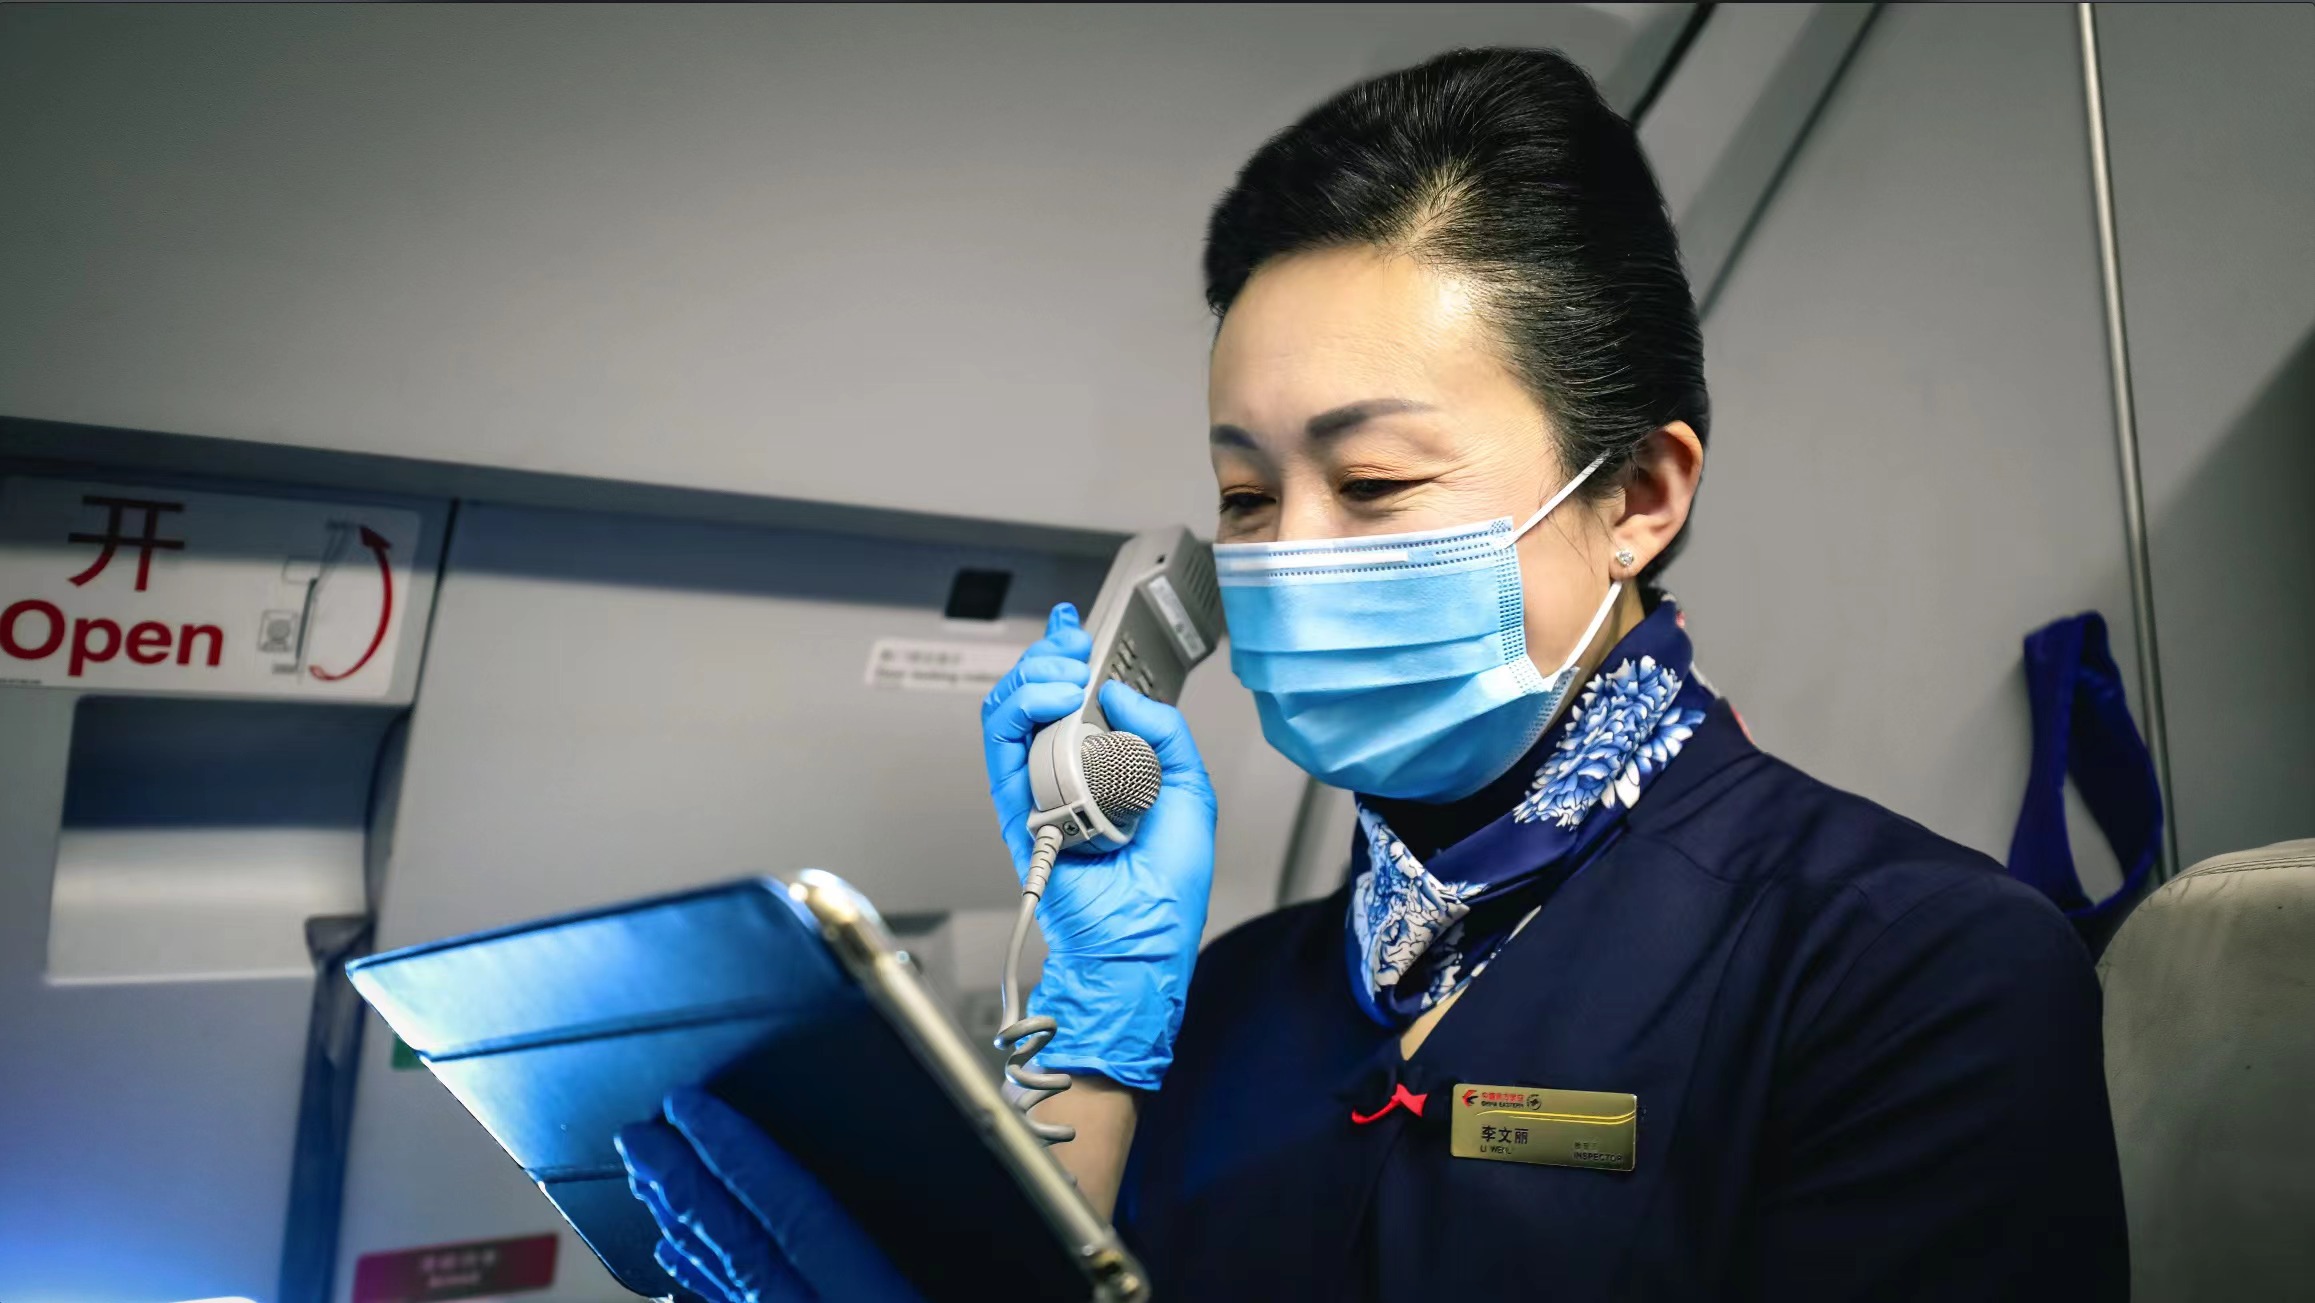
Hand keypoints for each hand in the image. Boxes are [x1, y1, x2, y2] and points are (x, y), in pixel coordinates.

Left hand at [615, 1086, 925, 1302]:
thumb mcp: (959, 1281)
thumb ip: (947, 1226)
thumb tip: (951, 1170)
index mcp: (866, 1296)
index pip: (789, 1207)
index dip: (738, 1150)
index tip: (694, 1108)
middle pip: (737, 1241)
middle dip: (683, 1181)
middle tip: (637, 1136)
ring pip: (724, 1277)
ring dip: (682, 1222)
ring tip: (646, 1180)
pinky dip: (697, 1276)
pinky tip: (675, 1253)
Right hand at [981, 602, 1217, 1090]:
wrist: (1141, 944)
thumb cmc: (1165, 890)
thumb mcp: (1190, 792)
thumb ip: (1164, 734)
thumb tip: (1120, 694)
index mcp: (1106, 771)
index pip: (1076, 703)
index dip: (1069, 662)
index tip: (1079, 635)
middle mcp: (1067, 777)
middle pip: (1036, 700)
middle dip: (1048, 659)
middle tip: (1070, 646)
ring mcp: (1038, 792)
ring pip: (1011, 716)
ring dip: (1031, 678)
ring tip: (1062, 671)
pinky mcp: (1017, 810)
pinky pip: (1002, 751)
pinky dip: (1021, 713)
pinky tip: (1052, 699)